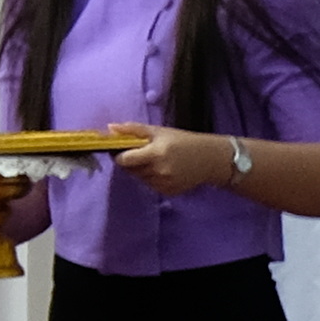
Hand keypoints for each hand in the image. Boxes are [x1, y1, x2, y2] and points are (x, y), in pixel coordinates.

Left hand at [105, 124, 225, 189]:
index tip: (119, 150)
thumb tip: (110, 128)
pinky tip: (162, 169)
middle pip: (130, 170)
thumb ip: (133, 130)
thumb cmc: (183, 141)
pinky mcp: (168, 192)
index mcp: (155, 153)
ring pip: (139, 178)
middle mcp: (158, 171)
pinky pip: (150, 186)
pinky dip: (151, 178)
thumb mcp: (159, 131)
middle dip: (130, 162)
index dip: (118, 156)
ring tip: (154, 160)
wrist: (210, 159)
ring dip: (140, 170)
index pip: (124, 160)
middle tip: (139, 153)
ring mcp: (164, 184)